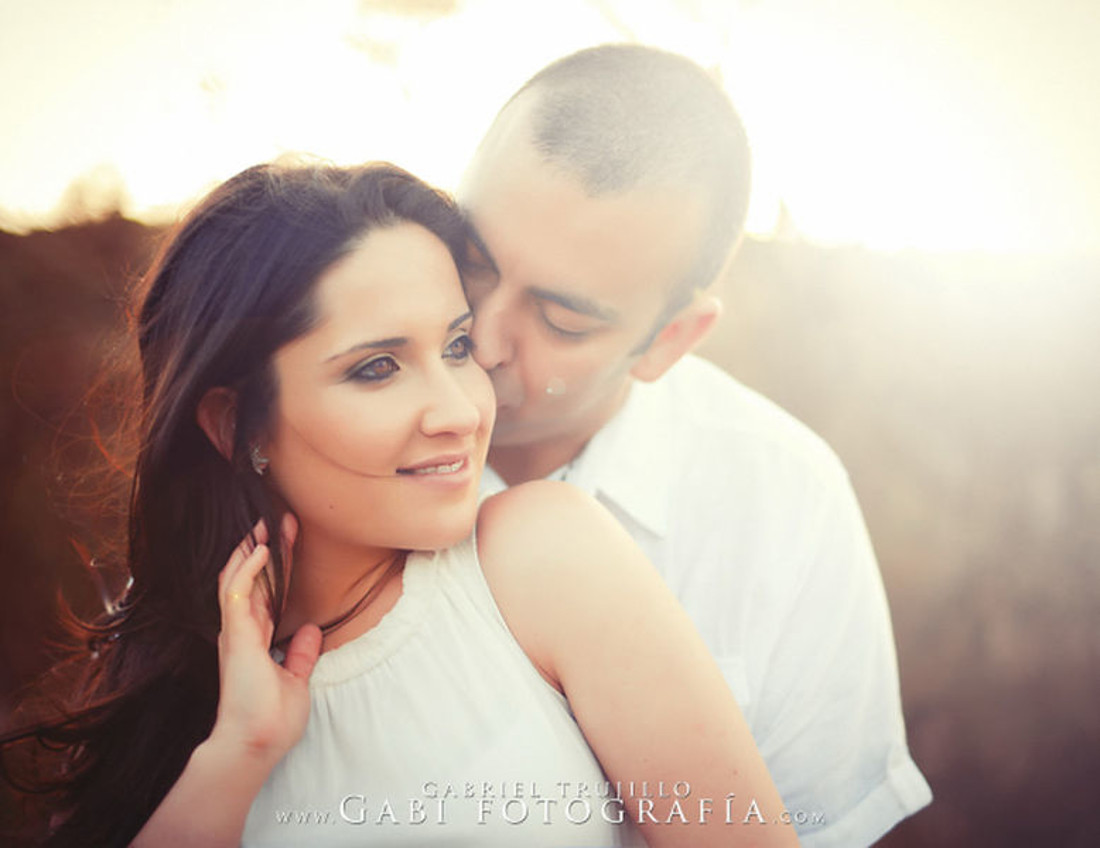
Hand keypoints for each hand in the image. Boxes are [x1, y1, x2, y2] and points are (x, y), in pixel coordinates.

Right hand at [208, 515, 321, 764]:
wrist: (255, 745)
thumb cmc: (271, 721)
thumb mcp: (295, 681)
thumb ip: (300, 655)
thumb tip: (311, 631)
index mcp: (254, 639)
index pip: (267, 592)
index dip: (278, 565)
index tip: (291, 538)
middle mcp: (241, 631)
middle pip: (254, 579)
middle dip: (268, 548)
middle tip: (281, 518)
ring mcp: (235, 632)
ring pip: (238, 579)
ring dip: (252, 549)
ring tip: (267, 522)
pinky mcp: (234, 637)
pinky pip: (237, 594)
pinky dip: (247, 569)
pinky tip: (262, 549)